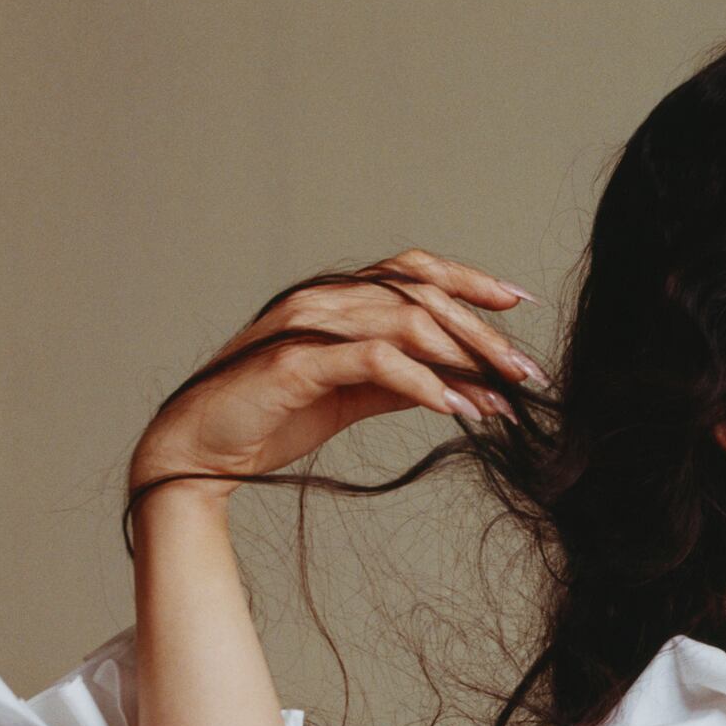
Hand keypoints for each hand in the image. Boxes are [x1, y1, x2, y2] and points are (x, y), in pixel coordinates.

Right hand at [128, 247, 543, 499]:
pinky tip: (456, 408)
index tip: (519, 302)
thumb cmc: (270, 418)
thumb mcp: (351, 396)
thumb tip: (465, 384)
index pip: (416, 271)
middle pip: (422, 294)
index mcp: (338, 299)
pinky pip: (374, 360)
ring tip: (502, 397)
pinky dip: (423, 381)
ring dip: (463, 359)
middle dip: (483, 332)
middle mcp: (324, 300)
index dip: (471, 280)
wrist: (198, 454)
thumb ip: (401, 380)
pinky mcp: (294, 363)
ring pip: (405, 320)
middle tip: (527, 371)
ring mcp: (306, 326)